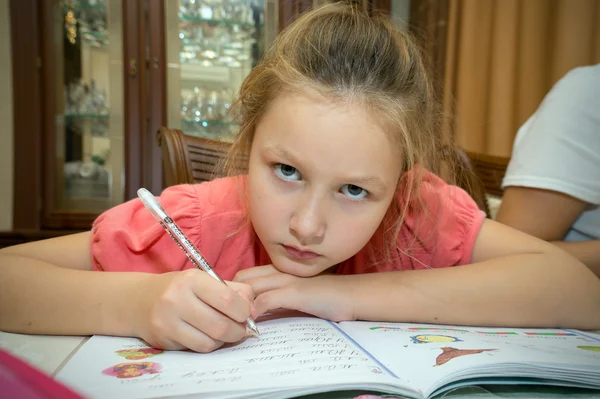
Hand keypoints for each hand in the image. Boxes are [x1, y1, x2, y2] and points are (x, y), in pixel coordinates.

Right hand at [133, 269, 255, 352]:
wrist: (139, 300)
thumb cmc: (180, 288)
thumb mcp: (206, 280)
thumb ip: (234, 291)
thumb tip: (254, 311)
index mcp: (192, 280)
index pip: (228, 300)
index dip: (244, 310)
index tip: (247, 313)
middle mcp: (177, 299)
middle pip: (221, 325)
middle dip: (239, 330)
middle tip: (242, 328)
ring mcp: (168, 322)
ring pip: (211, 341)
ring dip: (225, 340)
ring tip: (225, 331)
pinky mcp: (165, 340)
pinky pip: (198, 349)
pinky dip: (210, 345)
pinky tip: (209, 335)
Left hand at [233, 265, 355, 321]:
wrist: (351, 295)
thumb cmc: (325, 297)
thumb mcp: (295, 295)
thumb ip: (276, 300)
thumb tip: (255, 312)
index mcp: (278, 271)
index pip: (244, 275)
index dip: (233, 290)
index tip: (230, 307)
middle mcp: (279, 272)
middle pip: (242, 280)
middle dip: (231, 297)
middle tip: (230, 316)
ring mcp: (286, 281)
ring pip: (250, 287)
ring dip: (240, 305)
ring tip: (236, 322)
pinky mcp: (295, 293)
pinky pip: (266, 300)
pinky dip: (255, 312)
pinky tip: (254, 324)